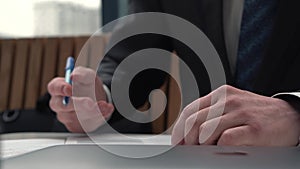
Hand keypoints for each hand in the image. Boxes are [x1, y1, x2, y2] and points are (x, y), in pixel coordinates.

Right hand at [48, 67, 113, 132]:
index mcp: (59, 88)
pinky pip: (86, 124)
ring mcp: (66, 117)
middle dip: (77, 104)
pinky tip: (106, 110)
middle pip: (62, 106)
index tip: (70, 89)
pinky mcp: (77, 126)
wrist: (98, 98)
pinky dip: (99, 117)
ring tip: (104, 105)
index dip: (61, 89)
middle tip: (90, 102)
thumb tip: (73, 76)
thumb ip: (81, 74)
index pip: (54, 88)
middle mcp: (59, 104)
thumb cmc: (88, 86)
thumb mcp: (88, 75)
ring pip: (76, 117)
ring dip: (93, 111)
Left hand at [171, 85, 299, 145]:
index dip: (179, 129)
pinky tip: (224, 150)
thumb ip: (212, 115)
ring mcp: (241, 113)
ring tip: (209, 150)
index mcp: (220, 95)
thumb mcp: (232, 107)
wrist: (290, 116)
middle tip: (189, 150)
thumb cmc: (256, 114)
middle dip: (187, 140)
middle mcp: (229, 101)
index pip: (190, 110)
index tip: (177, 142)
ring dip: (203, 145)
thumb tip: (189, 134)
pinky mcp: (254, 128)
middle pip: (194, 121)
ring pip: (207, 131)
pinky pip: (226, 140)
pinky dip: (220, 148)